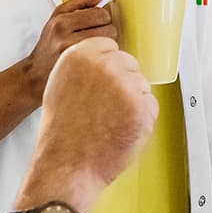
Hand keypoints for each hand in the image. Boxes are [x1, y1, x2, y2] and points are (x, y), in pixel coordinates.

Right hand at [17, 38, 156, 212]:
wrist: (66, 164)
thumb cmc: (62, 130)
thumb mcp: (60, 83)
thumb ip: (84, 66)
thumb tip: (108, 59)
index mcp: (81, 54)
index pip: (111, 48)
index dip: (108, 70)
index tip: (100, 87)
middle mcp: (105, 65)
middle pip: (130, 65)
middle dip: (122, 85)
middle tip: (105, 109)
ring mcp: (125, 86)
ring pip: (142, 86)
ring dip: (132, 102)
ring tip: (109, 122)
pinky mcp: (141, 107)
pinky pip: (150, 106)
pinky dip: (141, 120)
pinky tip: (120, 130)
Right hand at [20, 0, 114, 99]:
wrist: (36, 73)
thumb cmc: (51, 42)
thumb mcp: (60, 15)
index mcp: (61, 21)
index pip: (100, 13)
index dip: (102, 17)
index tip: (94, 23)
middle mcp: (65, 37)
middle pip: (108, 28)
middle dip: (106, 31)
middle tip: (94, 37)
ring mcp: (73, 55)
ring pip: (110, 43)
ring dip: (108, 45)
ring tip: (94, 48)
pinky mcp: (80, 69)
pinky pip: (106, 58)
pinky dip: (105, 57)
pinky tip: (95, 59)